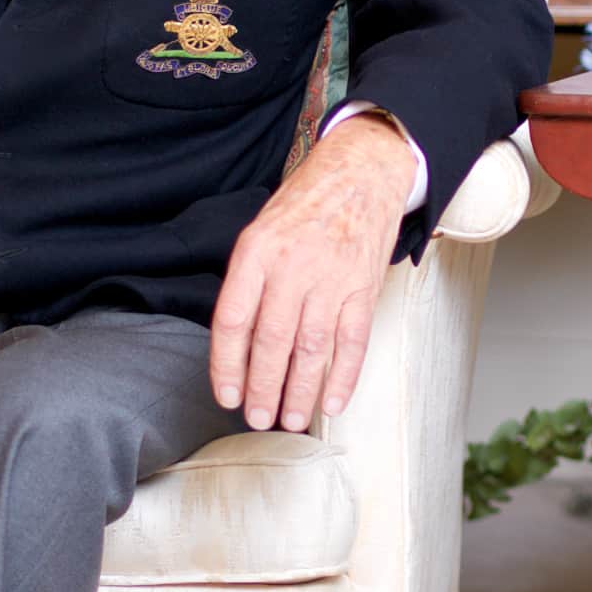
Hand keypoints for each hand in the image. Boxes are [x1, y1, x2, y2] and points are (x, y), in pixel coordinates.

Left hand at [210, 114, 413, 432]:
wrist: (361, 171)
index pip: (234, 320)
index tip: (227, 396)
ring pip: (311, 348)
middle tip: (258, 419)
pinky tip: (332, 402)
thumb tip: (240, 346)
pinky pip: (352, 341)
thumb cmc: (306, 205)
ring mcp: (332, 277)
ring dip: (300, 391)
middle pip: (272, 341)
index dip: (227, 365)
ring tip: (291, 420)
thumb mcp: (261, 231)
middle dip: (263, 388)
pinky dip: (343, 375)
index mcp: (257, 250)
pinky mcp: (364, 286)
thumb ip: (250, 282)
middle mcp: (292, 265)